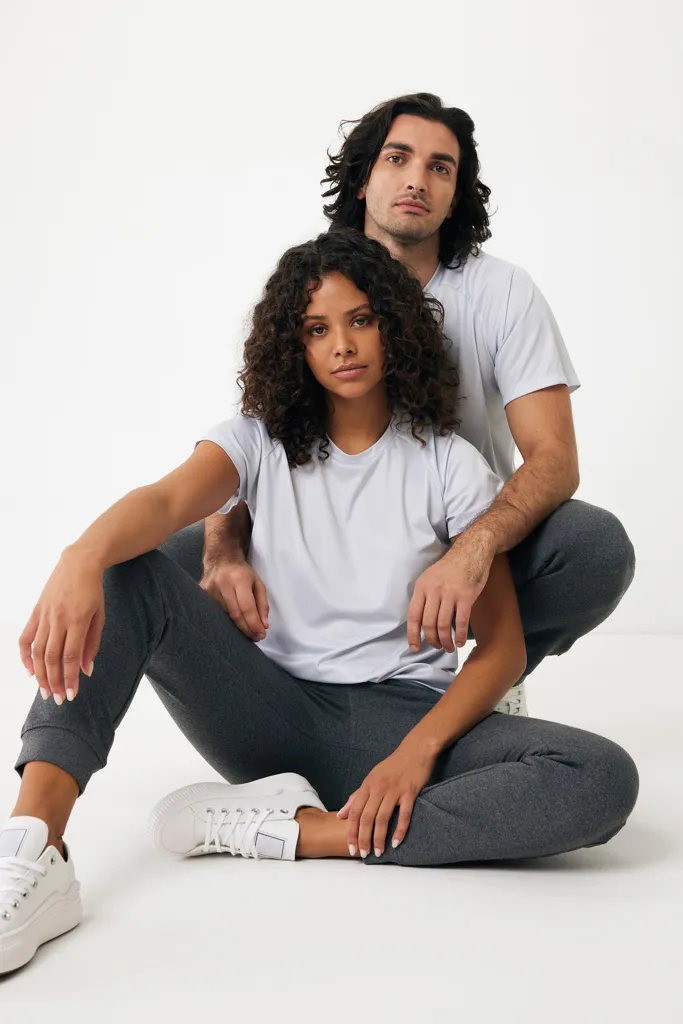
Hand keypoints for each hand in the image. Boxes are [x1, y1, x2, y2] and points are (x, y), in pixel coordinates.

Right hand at [19, 548, 104, 703]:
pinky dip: (25, 656)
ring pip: (38, 651)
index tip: (71, 695)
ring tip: (45, 691)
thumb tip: (86, 670)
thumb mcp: (100, 617)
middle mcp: (58, 619)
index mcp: (78, 621)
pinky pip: (25, 637)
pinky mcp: (36, 612)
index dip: (69, 678)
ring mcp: (45, 615)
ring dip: (41, 674)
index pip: (70, 657)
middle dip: (54, 682)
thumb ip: (92, 644)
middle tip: (58, 699)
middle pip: (52, 658)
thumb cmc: (94, 591)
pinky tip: (30, 671)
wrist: (79, 563)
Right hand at [200, 559, 268, 641]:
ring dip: (236, 626)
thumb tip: (264, 625)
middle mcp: (222, 583)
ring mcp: (209, 589)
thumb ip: (262, 605)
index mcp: (239, 579)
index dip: (254, 624)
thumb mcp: (258, 584)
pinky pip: (214, 613)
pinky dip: (224, 620)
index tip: (261, 635)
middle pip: (235, 614)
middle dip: (246, 629)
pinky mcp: (201, 593)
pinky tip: (231, 625)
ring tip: (246, 631)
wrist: (221, 560)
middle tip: (255, 637)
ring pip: (224, 615)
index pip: (247, 607)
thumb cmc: (242, 573)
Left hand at [337, 742, 436, 857]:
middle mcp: (378, 788)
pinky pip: (404, 814)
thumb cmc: (392, 766)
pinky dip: (399, 829)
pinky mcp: (410, 792)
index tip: (350, 847)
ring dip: (379, 837)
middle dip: (363, 838)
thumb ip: (356, 796)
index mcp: (367, 785)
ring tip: (378, 853)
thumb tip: (341, 815)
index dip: (351, 831)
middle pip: (366, 817)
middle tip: (363, 854)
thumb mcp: (371, 778)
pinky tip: (396, 842)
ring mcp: (394, 790)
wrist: (415, 750)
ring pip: (382, 818)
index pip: (354, 812)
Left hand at [407, 531, 494, 652]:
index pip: (413, 616)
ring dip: (445, 641)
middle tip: (437, 646)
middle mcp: (434, 590)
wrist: (470, 552)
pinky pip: (461, 621)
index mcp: (422, 586)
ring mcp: (450, 593)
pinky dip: (459, 635)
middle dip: (432, 640)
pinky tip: (460, 642)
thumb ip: (425, 597)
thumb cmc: (450, 568)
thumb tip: (421, 622)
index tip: (414, 647)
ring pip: (443, 625)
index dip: (412, 635)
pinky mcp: (466, 596)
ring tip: (448, 647)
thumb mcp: (430, 578)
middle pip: (428, 623)